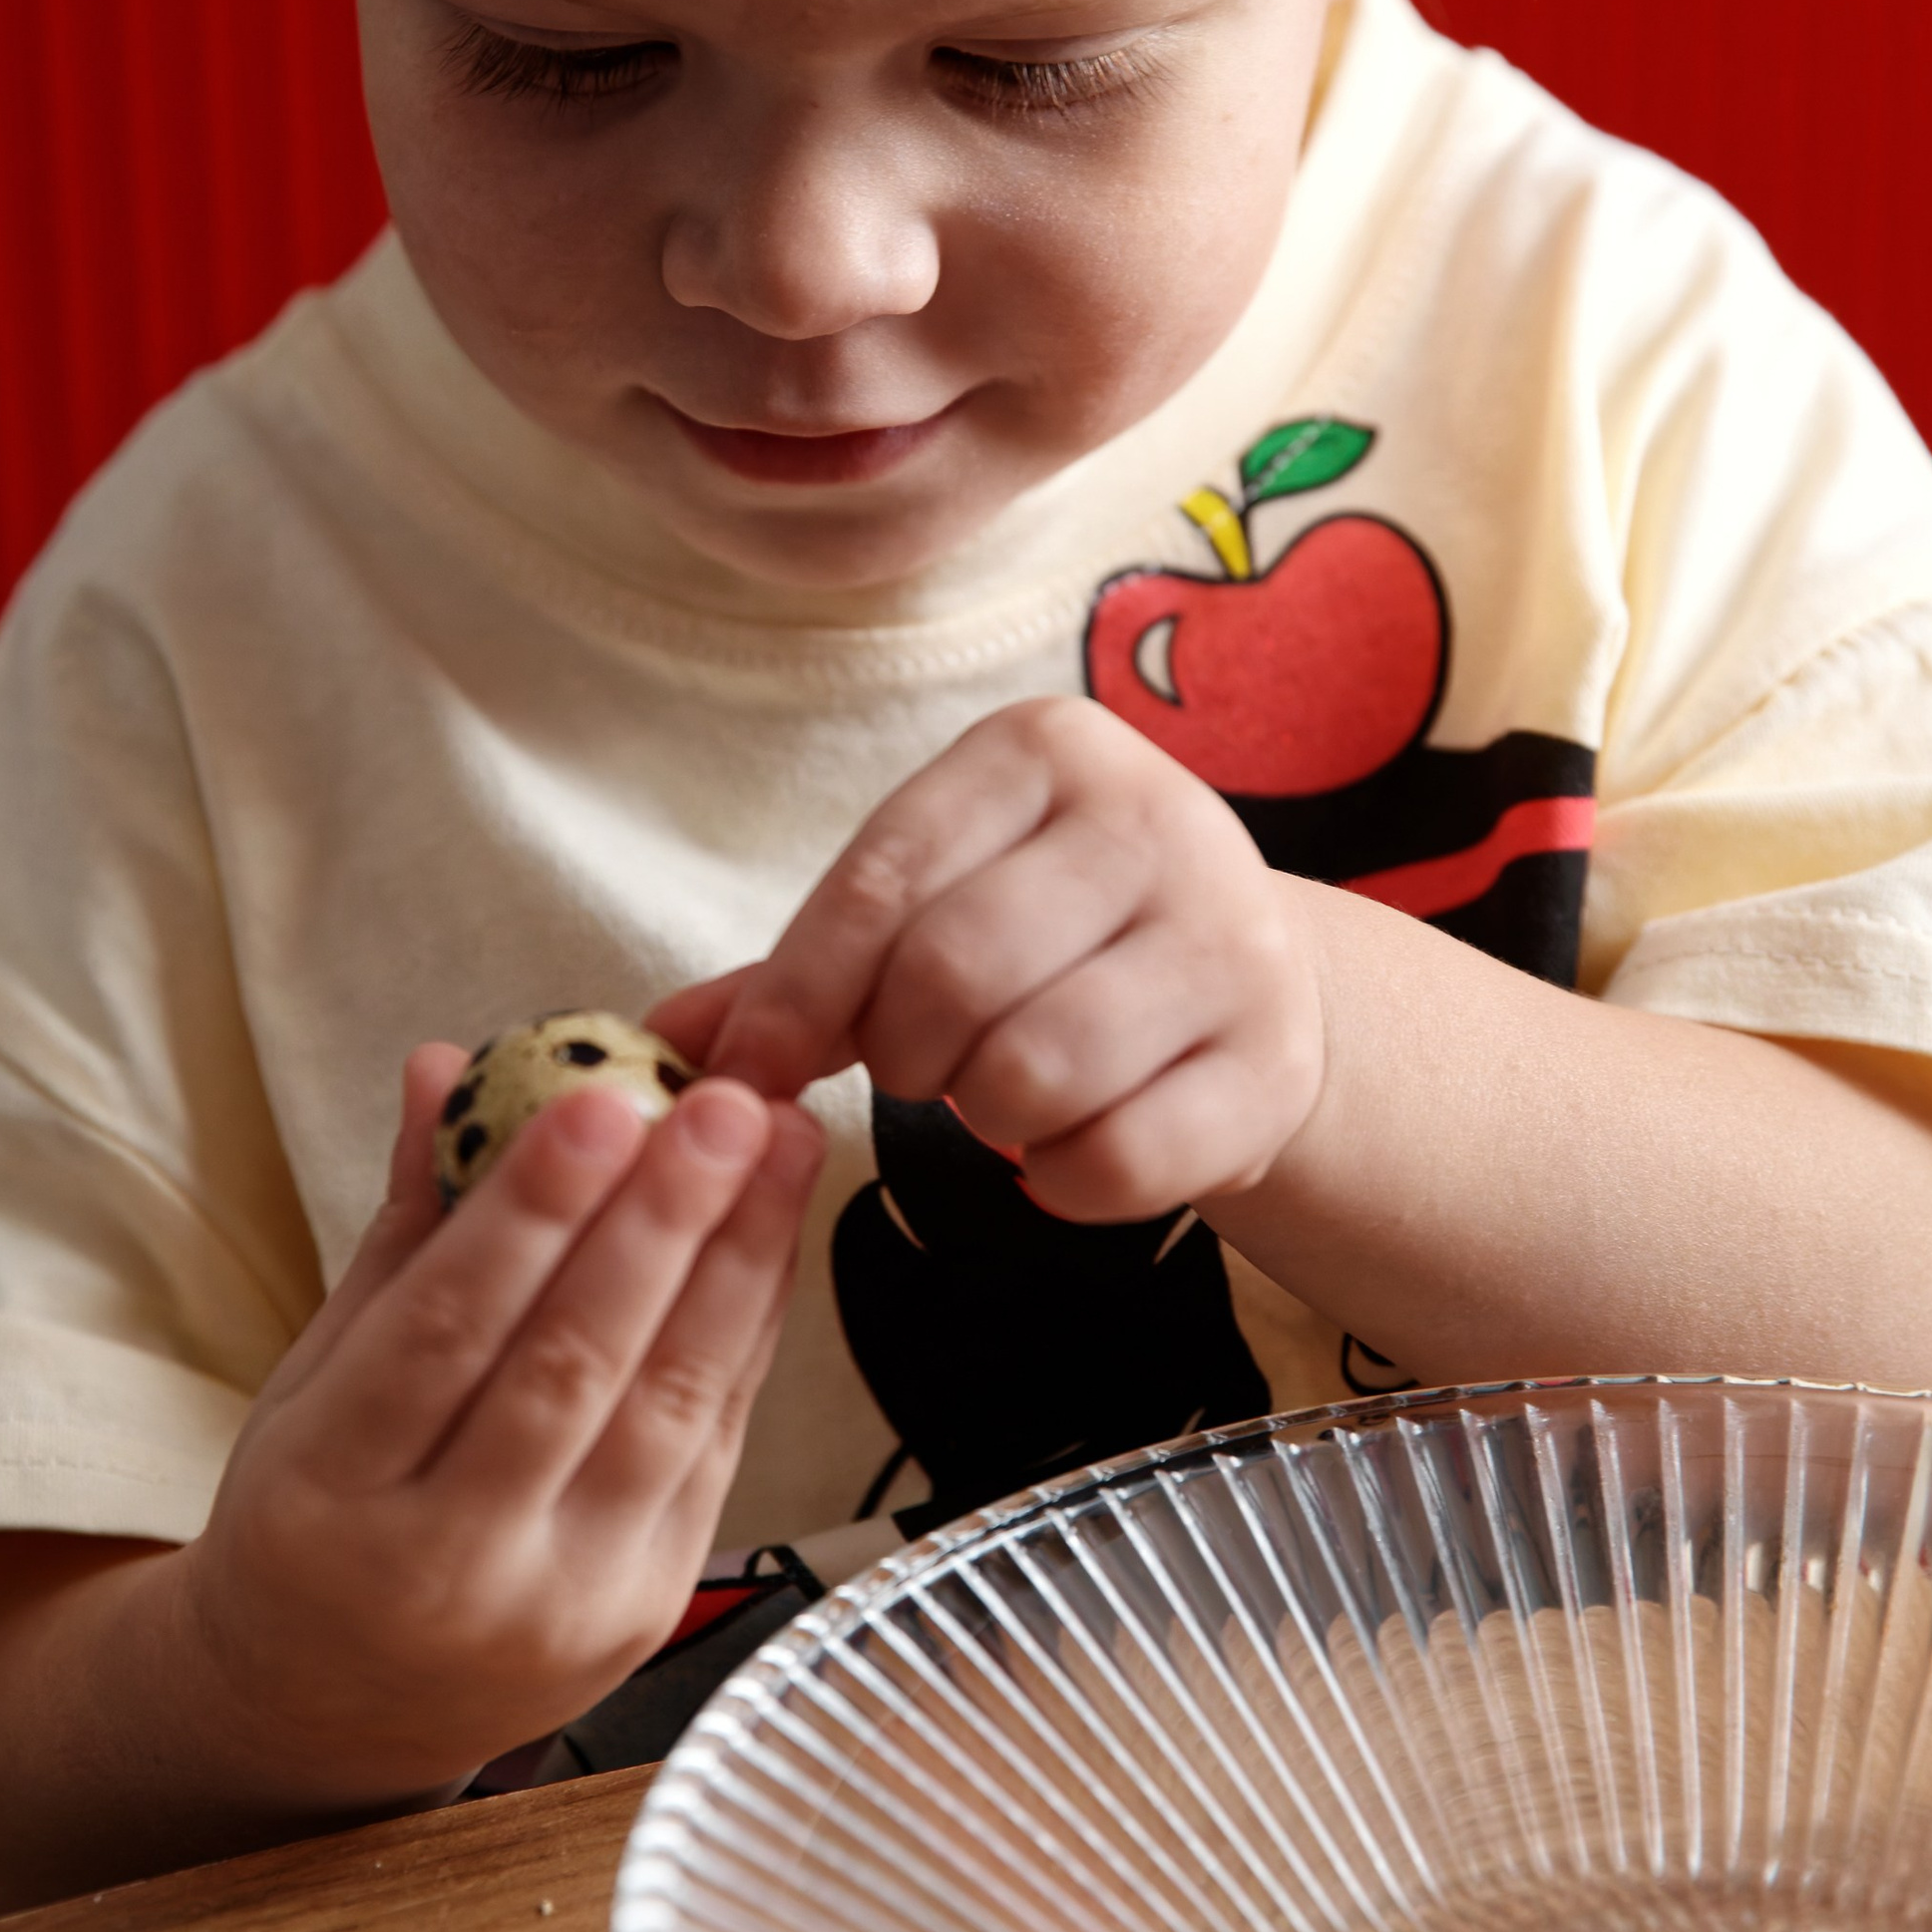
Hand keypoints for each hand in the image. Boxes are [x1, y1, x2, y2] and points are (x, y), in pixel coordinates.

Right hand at [169, 1047, 823, 1805]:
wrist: (331, 1717)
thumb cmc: (312, 1519)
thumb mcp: (314, 1377)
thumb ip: (405, 1224)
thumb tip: (445, 1065)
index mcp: (330, 1498)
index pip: (442, 1333)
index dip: (530, 1215)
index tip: (601, 1103)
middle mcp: (449, 1565)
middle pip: (572, 1371)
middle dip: (662, 1224)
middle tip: (727, 1106)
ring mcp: (560, 1602)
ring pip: (665, 1410)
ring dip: (736, 1265)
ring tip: (783, 1146)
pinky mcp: (646, 1610)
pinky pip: (710, 1447)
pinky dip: (746, 1332)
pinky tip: (773, 1238)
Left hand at [657, 697, 1324, 1225]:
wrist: (1256, 985)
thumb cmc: (1053, 938)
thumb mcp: (938, 905)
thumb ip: (802, 969)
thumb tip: (657, 1044)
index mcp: (1047, 749)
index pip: (883, 880)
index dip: (797, 995)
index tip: (747, 1075)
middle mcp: (1157, 819)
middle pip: (954, 974)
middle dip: (902, 1054)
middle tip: (919, 1068)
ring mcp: (1234, 939)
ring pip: (1035, 1072)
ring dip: (982, 1117)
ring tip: (997, 1094)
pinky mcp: (1274, 1062)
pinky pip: (1114, 1160)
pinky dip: (1059, 1181)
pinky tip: (1065, 1147)